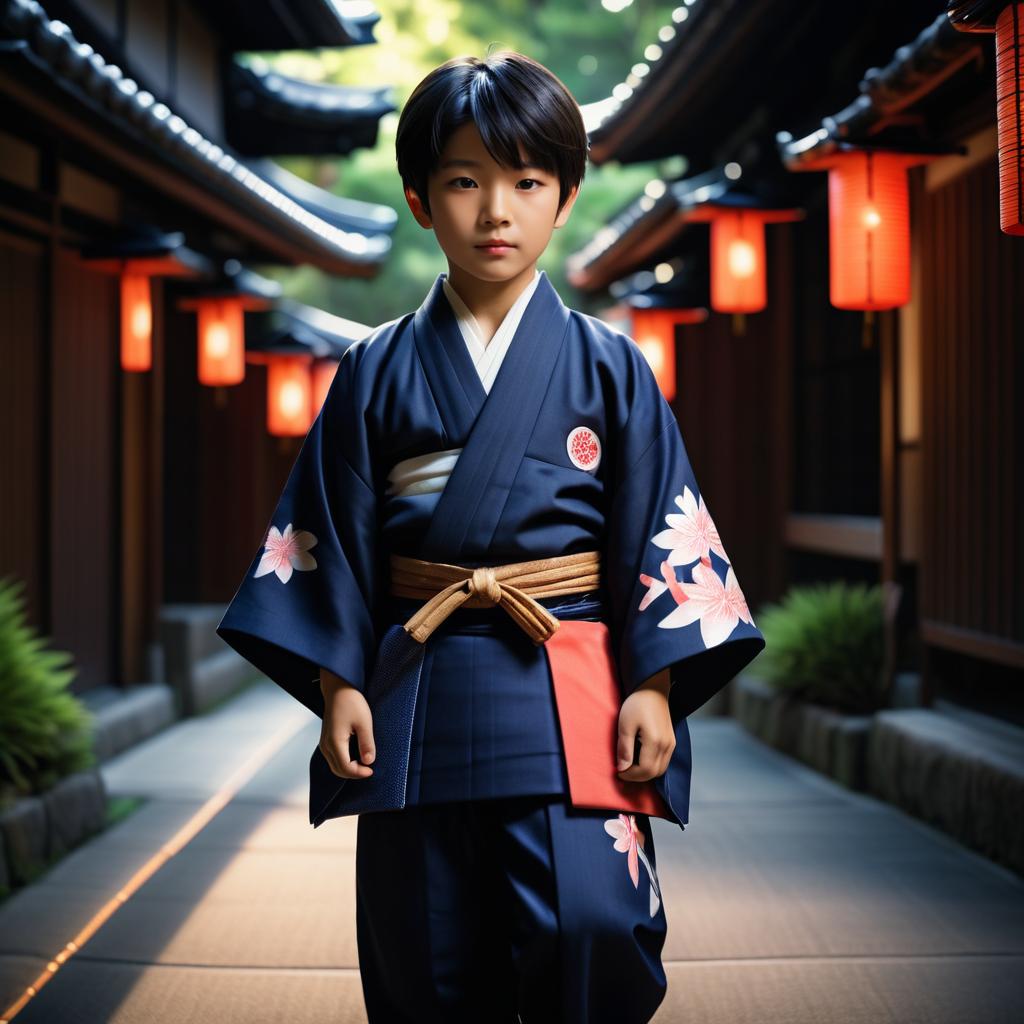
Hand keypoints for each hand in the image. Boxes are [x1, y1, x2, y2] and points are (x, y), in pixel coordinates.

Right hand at [319, 670, 375, 779]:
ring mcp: (324, 742)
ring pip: (334, 765)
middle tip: (369, 769)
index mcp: (335, 741)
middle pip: (338, 770)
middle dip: (354, 773)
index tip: (372, 770)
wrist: (338, 688)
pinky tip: (356, 756)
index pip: (345, 768)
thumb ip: (366, 743)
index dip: (359, 773)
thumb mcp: (364, 722)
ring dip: (349, 768)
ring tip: (364, 763)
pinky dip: (344, 762)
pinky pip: (333, 758)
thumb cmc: (352, 702)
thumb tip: (369, 761)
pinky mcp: (326, 739)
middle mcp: (326, 745)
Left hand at [616, 668, 674, 782]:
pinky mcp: (672, 741)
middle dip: (637, 776)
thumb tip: (622, 768)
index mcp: (655, 742)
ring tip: (630, 764)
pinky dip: (652, 765)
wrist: (653, 689)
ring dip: (645, 772)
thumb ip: (624, 748)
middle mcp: (667, 745)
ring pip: (660, 769)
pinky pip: (664, 761)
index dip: (630, 775)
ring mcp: (671, 743)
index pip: (645, 770)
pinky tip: (640, 758)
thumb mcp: (625, 724)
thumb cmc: (637, 704)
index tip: (617, 770)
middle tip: (622, 769)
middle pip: (654, 773)